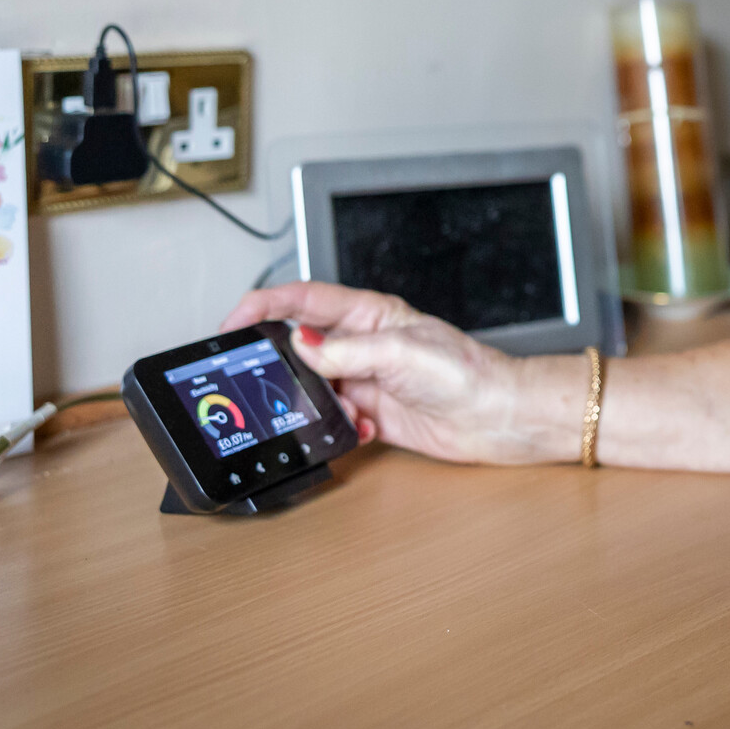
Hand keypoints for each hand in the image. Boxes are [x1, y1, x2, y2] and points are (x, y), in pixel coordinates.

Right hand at [219, 282, 550, 464]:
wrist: (497, 416)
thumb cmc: (465, 372)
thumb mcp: (399, 351)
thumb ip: (345, 349)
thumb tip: (300, 343)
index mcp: (370, 315)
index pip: (304, 300)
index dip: (264, 304)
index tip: (232, 320)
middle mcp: (364, 345)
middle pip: (301, 346)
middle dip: (280, 363)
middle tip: (263, 380)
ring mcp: (366, 379)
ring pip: (314, 388)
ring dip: (312, 403)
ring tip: (329, 408)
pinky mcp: (373, 413)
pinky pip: (334, 421)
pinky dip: (338, 428)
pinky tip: (360, 428)